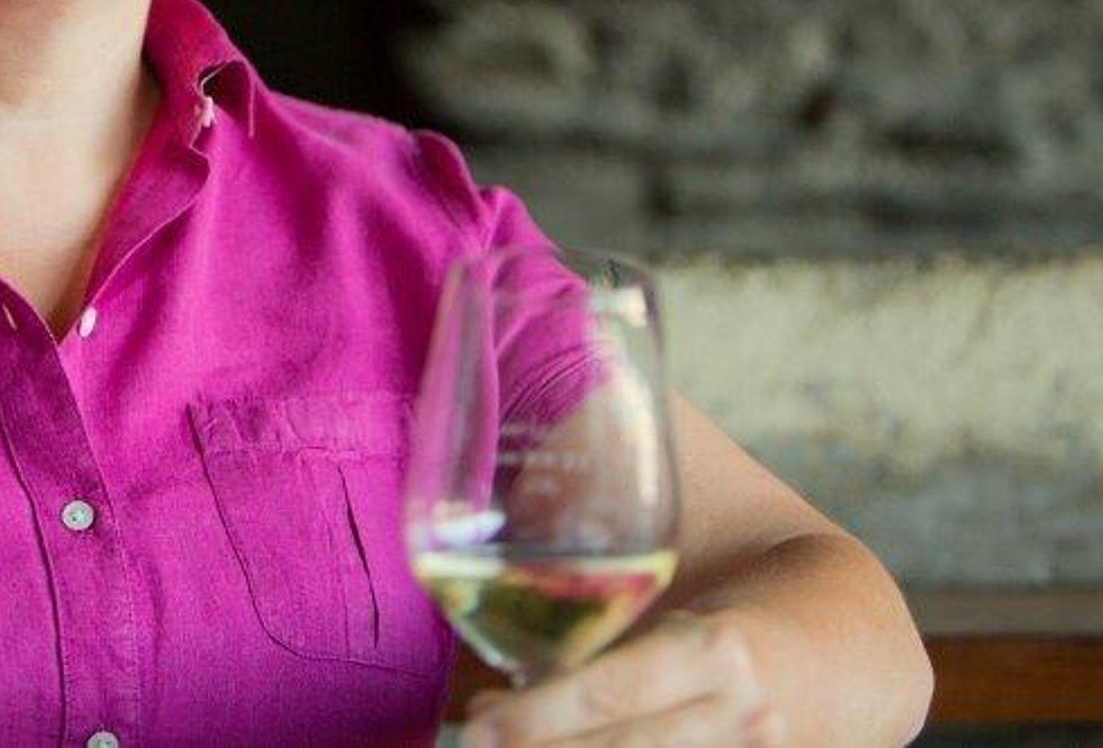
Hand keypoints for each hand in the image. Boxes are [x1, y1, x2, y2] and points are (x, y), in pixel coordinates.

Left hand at [460, 612, 785, 747]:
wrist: (856, 649)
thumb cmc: (748, 612)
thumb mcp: (693, 598)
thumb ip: (618, 613)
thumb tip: (520, 605)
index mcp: (718, 651)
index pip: (613, 692)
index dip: (539, 712)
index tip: (479, 715)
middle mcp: (740, 718)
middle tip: (474, 740)